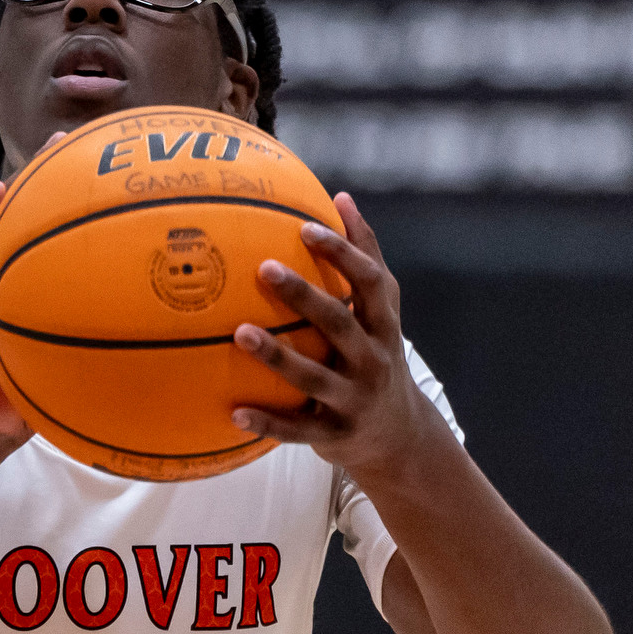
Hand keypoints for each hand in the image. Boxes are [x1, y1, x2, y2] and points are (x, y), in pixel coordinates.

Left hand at [230, 192, 447, 481]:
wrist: (399, 437)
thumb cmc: (378, 355)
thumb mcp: (382, 311)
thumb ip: (366, 257)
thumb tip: (341, 196)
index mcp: (383, 325)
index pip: (369, 282)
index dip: (342, 254)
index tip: (305, 229)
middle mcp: (373, 360)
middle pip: (340, 323)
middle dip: (304, 296)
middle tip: (264, 268)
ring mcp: (354, 400)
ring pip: (313, 377)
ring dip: (277, 356)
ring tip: (240, 333)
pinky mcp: (335, 436)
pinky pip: (297, 429)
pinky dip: (267, 423)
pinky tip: (233, 412)